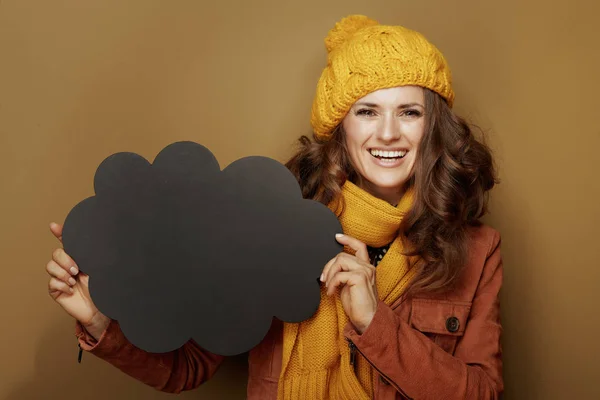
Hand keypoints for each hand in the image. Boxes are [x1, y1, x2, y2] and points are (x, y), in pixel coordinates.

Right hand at [46, 222, 109, 339]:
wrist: (100, 309)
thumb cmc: (103, 289)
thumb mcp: (101, 269)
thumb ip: (94, 257)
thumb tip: (100, 241)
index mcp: (80, 258)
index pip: (67, 243)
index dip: (60, 233)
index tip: (54, 226)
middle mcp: (69, 265)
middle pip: (56, 254)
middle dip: (65, 260)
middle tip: (77, 270)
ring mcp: (61, 278)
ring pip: (50, 266)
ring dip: (62, 273)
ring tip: (73, 280)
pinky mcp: (56, 290)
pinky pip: (51, 283)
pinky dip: (61, 285)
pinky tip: (71, 289)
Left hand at [320, 234, 377, 333]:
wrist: (367, 320)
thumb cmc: (358, 305)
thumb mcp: (349, 285)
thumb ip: (344, 274)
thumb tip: (329, 269)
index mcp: (366, 267)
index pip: (360, 246)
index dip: (348, 239)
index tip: (337, 237)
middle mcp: (367, 267)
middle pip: (342, 255)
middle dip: (328, 266)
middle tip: (323, 279)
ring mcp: (365, 271)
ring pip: (340, 261)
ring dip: (329, 274)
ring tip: (328, 286)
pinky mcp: (360, 278)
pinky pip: (339, 274)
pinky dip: (331, 283)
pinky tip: (331, 292)